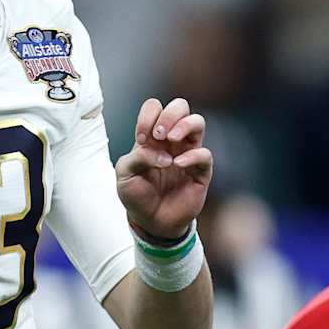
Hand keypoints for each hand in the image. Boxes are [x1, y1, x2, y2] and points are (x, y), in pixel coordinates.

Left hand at [116, 97, 211, 239]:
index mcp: (152, 136)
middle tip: (158, 135)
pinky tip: (177, 165)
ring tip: (171, 140)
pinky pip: (205, 154)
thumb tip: (163, 155)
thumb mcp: (124, 175)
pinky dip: (192, 156)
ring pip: (198, 122)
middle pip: (180, 106)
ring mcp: (188, 153)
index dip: (148, 116)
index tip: (141, 138)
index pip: (155, 107)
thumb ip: (136, 158)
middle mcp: (172, 141)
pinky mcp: (201, 171)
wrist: (151, 222)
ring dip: (184, 125)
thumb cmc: (137, 195)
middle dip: (169, 114)